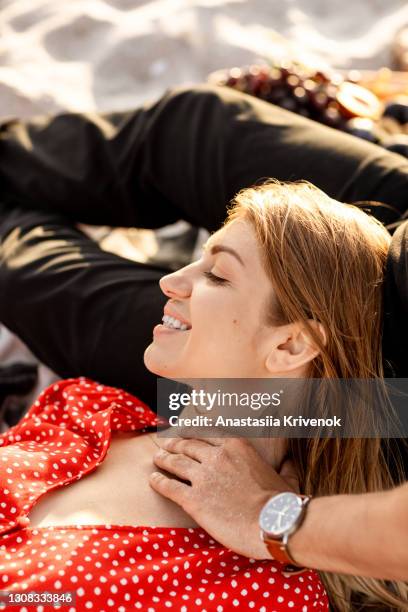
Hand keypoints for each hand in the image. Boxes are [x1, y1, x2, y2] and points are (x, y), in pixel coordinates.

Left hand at [149, 436, 298, 558]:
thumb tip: (289, 461)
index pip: (208, 432)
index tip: (187, 430)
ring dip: (164, 460)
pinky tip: (153, 480)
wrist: (273, 523)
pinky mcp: (194, 499)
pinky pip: (170, 486)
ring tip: (157, 459)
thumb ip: (284, 465)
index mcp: (236, 446)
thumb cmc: (282, 502)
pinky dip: (159, 481)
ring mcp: (203, 477)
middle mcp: (217, 456)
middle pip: (188, 445)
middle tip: (166, 445)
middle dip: (175, 444)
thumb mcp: (286, 476)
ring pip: (176, 462)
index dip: (194, 431)